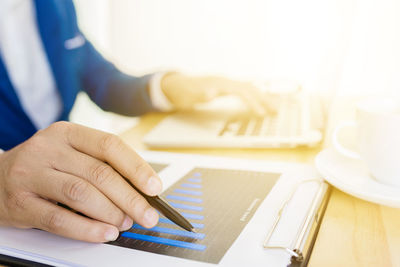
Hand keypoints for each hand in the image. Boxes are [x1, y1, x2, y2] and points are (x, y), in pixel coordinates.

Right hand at [0, 122, 161, 242]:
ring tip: (126, 223)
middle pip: (99, 173)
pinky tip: (105, 233)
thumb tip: (140, 190)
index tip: (155, 187)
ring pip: (81, 194)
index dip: (136, 167)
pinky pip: (59, 219)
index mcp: (67, 133)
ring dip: (111, 213)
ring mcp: (31, 174)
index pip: (110, 146)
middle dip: (130, 198)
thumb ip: (100, 165)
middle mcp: (48, 149)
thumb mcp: (70, 154)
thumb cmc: (44, 166)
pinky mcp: (20, 202)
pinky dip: (87, 229)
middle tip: (148, 216)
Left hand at [160, 73, 278, 114]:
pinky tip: (262, 101)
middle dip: (264, 99)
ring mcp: (227, 83)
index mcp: (220, 83)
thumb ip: (201, 94)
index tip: (261, 113)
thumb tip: (211, 93)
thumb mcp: (190, 95)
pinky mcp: (227, 87)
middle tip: (276, 111)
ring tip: (275, 107)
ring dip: (263, 97)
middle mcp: (226, 81)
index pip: (242, 92)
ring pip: (250, 88)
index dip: (252, 102)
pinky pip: (245, 90)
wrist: (177, 85)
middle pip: (250, 88)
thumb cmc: (184, 92)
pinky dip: (255, 96)